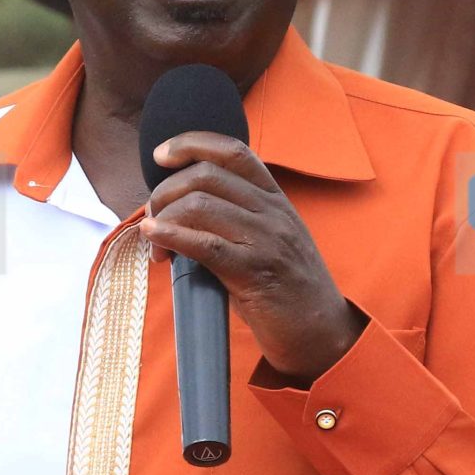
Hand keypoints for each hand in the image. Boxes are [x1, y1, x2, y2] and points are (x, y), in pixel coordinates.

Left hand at [141, 133, 366, 380]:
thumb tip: (179, 210)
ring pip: (200, 204)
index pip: (233, 151)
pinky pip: (205, 244)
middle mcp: (272, 212)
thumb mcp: (270, 239)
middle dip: (166, 191)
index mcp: (275, 199)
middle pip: (205, 176)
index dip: (192, 143)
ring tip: (155, 242)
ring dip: (164, 218)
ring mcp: (266, 239)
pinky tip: (155, 239)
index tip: (161, 155)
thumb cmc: (287, 289)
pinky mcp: (255, 271)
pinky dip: (172, 236)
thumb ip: (237, 217)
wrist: (322, 332)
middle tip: (152, 217)